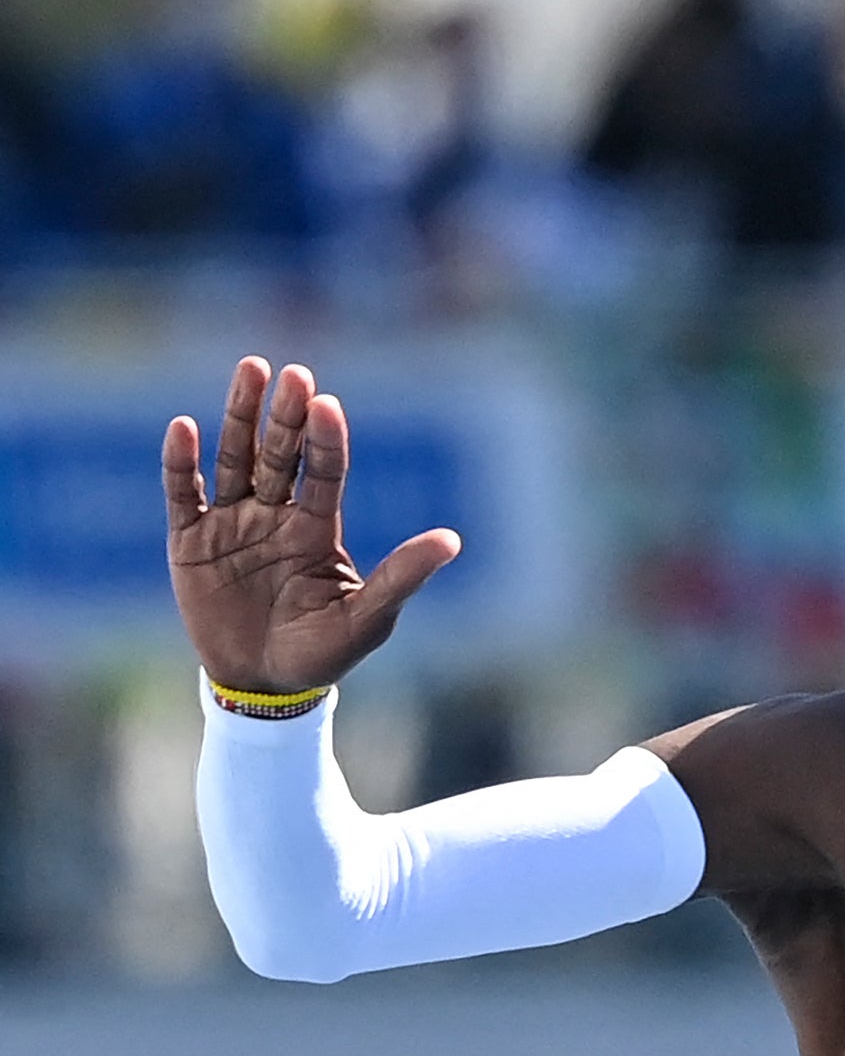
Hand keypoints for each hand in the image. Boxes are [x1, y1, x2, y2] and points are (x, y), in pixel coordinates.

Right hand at [163, 358, 460, 693]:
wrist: (266, 685)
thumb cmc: (324, 652)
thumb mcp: (368, 618)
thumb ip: (402, 576)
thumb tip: (452, 540)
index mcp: (318, 528)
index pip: (325, 473)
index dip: (325, 440)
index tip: (327, 405)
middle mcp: (276, 515)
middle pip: (280, 454)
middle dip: (285, 415)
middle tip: (292, 372)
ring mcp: (233, 524)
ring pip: (235, 460)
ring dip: (239, 417)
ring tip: (251, 370)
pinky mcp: (191, 543)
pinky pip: (185, 495)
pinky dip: (181, 464)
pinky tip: (184, 427)